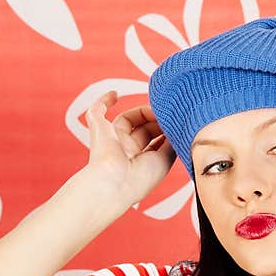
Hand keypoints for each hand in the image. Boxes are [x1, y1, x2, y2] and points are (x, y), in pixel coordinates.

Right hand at [84, 90, 176, 204]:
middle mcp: (126, 151)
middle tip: (171, 114)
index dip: (166, 131)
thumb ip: (171, 141)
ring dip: (143, 111)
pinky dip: (104, 101)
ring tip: (158, 107)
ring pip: (127, 119)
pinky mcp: (98, 129)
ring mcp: (112, 140)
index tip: (179, 124)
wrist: (117, 182)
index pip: (154, 141)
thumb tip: (176, 126)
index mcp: (141, 162)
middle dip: (158, 121)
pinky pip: (96, 112)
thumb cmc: (142, 177)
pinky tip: (115, 94)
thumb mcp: (165, 159)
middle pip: (143, 129)